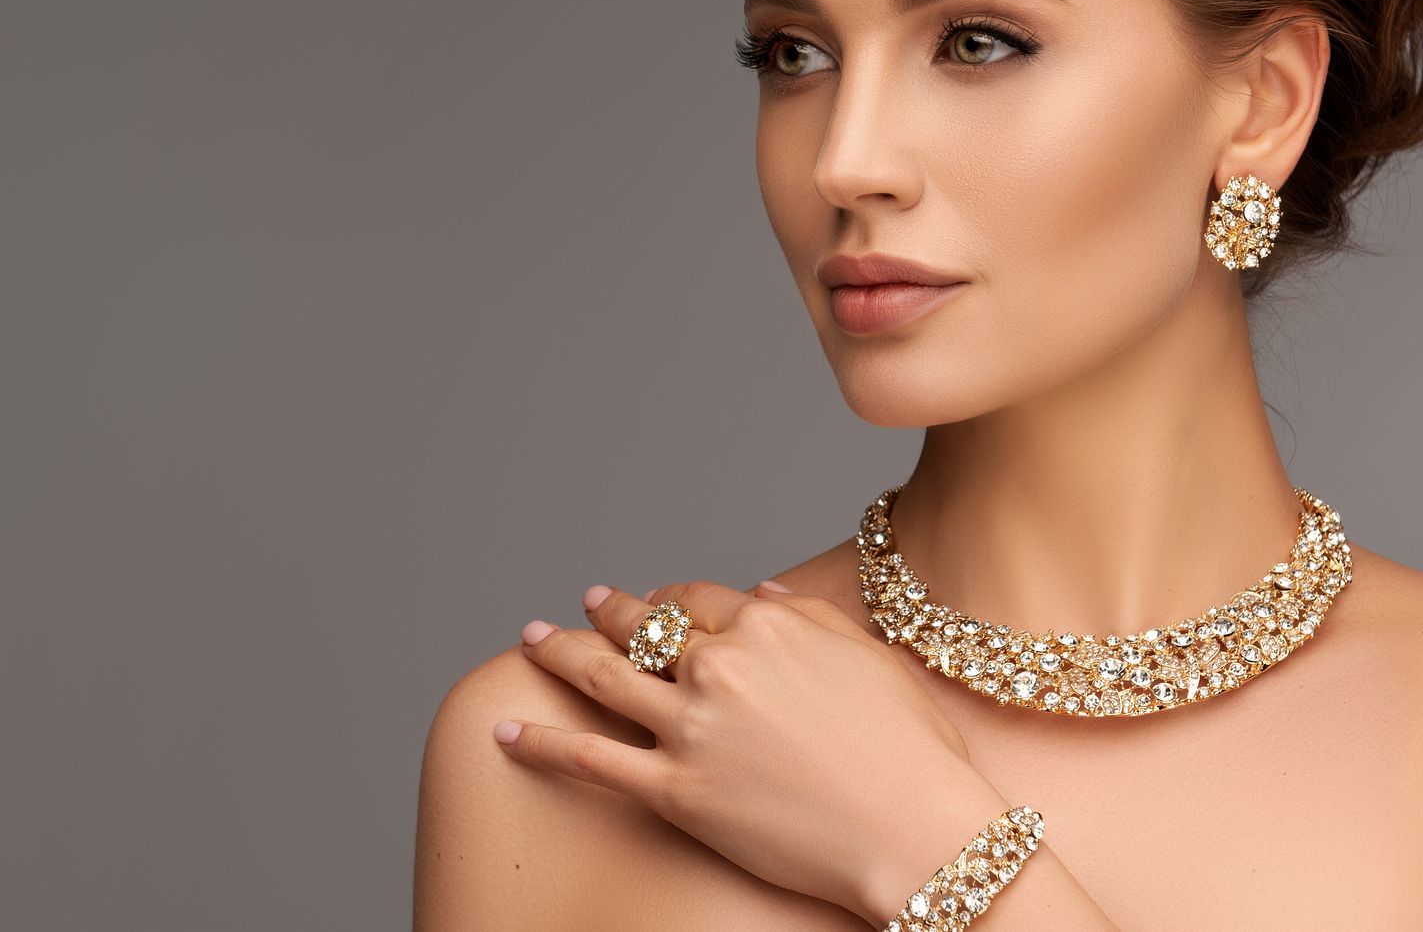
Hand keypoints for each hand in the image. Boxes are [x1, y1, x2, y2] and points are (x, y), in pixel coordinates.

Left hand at [496, 578, 1013, 921]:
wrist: (916, 829)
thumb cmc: (910, 749)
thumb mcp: (869, 657)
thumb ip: (810, 616)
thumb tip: (764, 592)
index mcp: (767, 626)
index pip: (699, 597)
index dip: (674, 599)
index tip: (660, 603)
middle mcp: (720, 665)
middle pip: (645, 627)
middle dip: (610, 611)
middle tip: (586, 603)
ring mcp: (692, 728)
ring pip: (603, 678)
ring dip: (560, 652)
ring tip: (533, 638)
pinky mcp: (676, 790)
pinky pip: (589, 761)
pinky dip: (539, 741)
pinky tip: (506, 729)